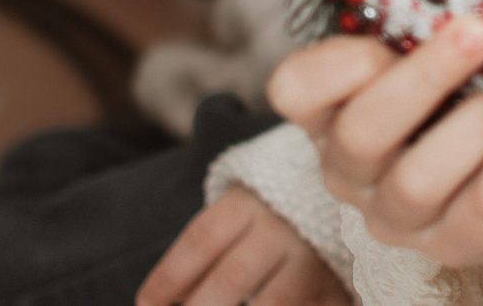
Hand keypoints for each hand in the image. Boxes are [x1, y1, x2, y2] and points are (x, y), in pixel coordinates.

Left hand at [137, 186, 348, 305]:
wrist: (336, 188)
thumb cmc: (269, 211)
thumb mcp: (237, 213)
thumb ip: (205, 253)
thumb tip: (159, 302)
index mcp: (249, 202)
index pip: (202, 239)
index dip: (169, 276)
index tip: (144, 304)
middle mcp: (282, 226)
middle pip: (233, 275)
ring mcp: (314, 257)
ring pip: (273, 303)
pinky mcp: (338, 282)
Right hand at [267, 0, 482, 268]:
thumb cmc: (471, 72)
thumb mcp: (455, 4)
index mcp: (336, 102)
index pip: (294, 89)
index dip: (338, 62)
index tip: (390, 33)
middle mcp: (353, 164)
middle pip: (363, 133)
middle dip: (424, 78)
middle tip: (481, 34)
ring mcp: (400, 213)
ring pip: (416, 181)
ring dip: (473, 128)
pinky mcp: (456, 244)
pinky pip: (478, 217)